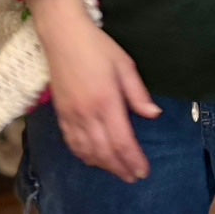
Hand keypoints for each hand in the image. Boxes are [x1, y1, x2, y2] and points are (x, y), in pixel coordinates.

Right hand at [27, 0, 161, 183]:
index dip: (134, 160)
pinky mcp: (60, 115)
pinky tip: (94, 160)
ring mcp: (71, 116)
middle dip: (121, 168)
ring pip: (87, 152)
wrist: (63, 35)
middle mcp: (87, 114)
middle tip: (134, 177)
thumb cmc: (98, 46)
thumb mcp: (124, 64)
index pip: (122, 141)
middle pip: (105, 152)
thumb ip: (138, 93)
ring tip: (118, 172)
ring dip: (104, 166)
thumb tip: (154, 115)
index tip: (144, 172)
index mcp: (106, 101)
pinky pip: (72, 144)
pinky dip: (84, 157)